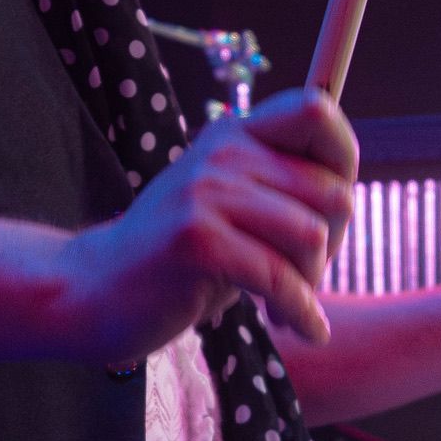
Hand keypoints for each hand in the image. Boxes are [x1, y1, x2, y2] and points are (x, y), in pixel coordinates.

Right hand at [57, 87, 357, 361]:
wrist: (95, 292)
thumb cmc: (175, 261)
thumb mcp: (227, 211)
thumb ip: (277, 194)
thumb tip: (345, 195)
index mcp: (231, 134)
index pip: (316, 110)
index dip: (344, 160)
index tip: (331, 215)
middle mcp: (221, 153)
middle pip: (330, 191)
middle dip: (333, 245)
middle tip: (305, 278)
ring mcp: (205, 193)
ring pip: (310, 236)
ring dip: (312, 283)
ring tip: (289, 307)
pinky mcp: (197, 240)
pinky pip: (279, 278)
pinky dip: (301, 312)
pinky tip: (303, 330)